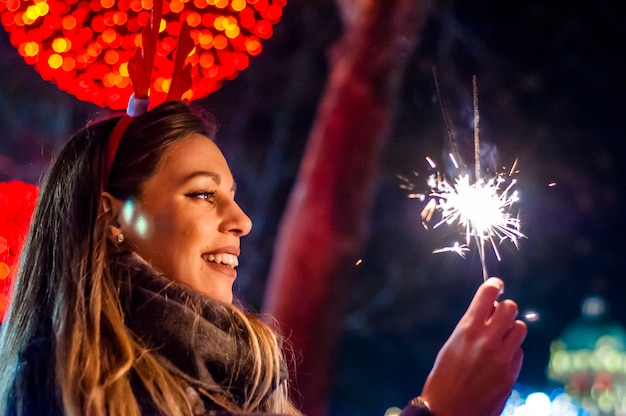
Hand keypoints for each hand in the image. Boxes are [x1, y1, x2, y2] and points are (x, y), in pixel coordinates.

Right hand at [420, 277, 526, 415]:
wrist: (447, 411)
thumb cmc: (443, 377)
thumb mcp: (452, 345)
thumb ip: (471, 327)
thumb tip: (488, 311)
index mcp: (467, 330)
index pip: (488, 295)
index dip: (494, 284)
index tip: (496, 283)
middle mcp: (487, 340)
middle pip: (510, 308)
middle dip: (504, 308)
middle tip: (497, 315)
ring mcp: (502, 358)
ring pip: (520, 328)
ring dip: (511, 328)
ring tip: (500, 337)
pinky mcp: (511, 374)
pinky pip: (519, 352)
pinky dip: (512, 351)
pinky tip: (499, 360)